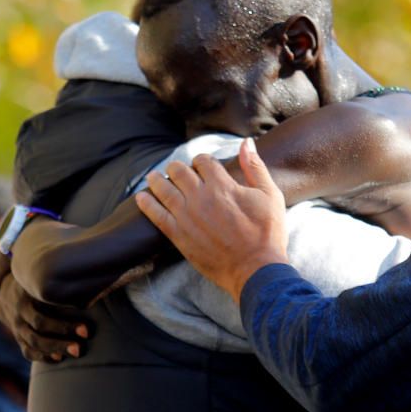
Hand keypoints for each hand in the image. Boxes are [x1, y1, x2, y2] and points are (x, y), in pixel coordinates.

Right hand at [0, 273, 89, 361]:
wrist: (6, 294)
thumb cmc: (36, 283)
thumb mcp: (41, 277)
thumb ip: (60, 279)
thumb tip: (91, 282)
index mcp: (28, 293)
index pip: (45, 306)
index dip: (64, 320)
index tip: (86, 326)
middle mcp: (20, 311)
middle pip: (40, 325)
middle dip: (63, 333)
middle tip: (85, 337)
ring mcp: (18, 327)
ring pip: (33, 342)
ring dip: (56, 348)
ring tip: (77, 352)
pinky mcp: (19, 339)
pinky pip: (28, 352)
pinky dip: (43, 357)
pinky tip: (59, 358)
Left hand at [136, 139, 288, 301]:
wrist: (256, 269)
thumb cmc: (267, 233)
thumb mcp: (270, 195)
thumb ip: (255, 167)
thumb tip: (247, 142)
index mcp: (222, 185)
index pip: (203, 161)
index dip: (202, 160)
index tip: (202, 165)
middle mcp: (200, 197)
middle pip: (180, 171)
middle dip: (178, 167)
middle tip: (176, 169)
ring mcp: (186, 216)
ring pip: (164, 189)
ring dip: (157, 179)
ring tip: (153, 177)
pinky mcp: (178, 235)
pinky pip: (156, 215)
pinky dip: (146, 203)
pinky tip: (140, 196)